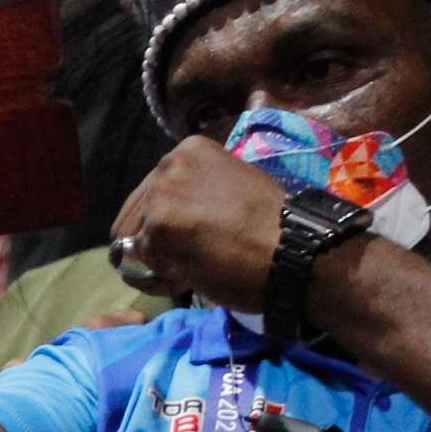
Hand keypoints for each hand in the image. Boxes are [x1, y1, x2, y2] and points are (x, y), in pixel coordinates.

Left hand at [106, 137, 291, 309]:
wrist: (294, 250)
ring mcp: (159, 196)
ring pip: (135, 240)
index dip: (169, 224)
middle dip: (158, 243)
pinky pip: (139, 266)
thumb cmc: (274, 225)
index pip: (154, 192)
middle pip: (137, 215)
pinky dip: (160, 280)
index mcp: (188, 151)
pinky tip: (190, 278)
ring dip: (159, 262)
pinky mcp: (155, 229)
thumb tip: (173, 221)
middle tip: (194, 258)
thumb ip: (198, 195)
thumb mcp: (232, 189)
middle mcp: (168, 164)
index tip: (197, 238)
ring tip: (195, 269)